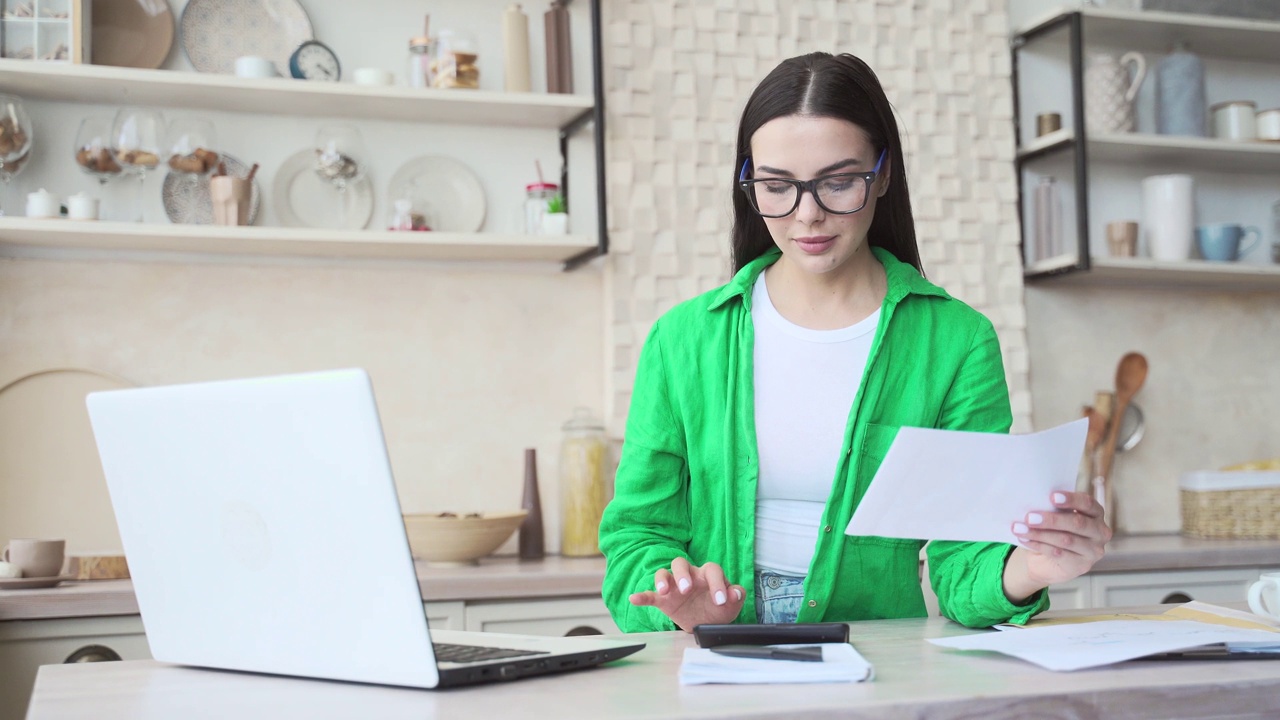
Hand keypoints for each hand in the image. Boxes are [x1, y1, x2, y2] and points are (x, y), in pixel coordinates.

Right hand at [628, 557, 746, 632]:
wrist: (705, 623)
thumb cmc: (717, 609)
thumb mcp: (731, 605)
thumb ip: (736, 597)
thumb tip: (735, 592)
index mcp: (707, 575)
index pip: (711, 570)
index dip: (717, 583)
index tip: (720, 600)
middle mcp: (689, 576)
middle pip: (680, 563)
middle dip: (682, 574)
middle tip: (686, 589)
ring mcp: (674, 587)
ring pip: (664, 573)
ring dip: (663, 580)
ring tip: (664, 591)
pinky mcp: (663, 600)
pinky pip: (650, 595)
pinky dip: (642, 596)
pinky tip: (634, 599)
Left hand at [1003, 491, 1110, 602]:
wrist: (1047, 560)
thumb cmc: (1053, 530)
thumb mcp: (1055, 516)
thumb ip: (1053, 508)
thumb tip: (1034, 500)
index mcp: (1096, 513)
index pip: (1088, 503)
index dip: (1071, 499)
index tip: (1052, 496)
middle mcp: (1100, 532)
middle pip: (1078, 523)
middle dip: (1052, 519)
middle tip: (1029, 517)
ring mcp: (1093, 551)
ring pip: (1066, 539)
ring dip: (1040, 533)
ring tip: (1020, 528)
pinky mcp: (1082, 565)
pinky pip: (1058, 553)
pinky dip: (1038, 545)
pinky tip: (1025, 539)